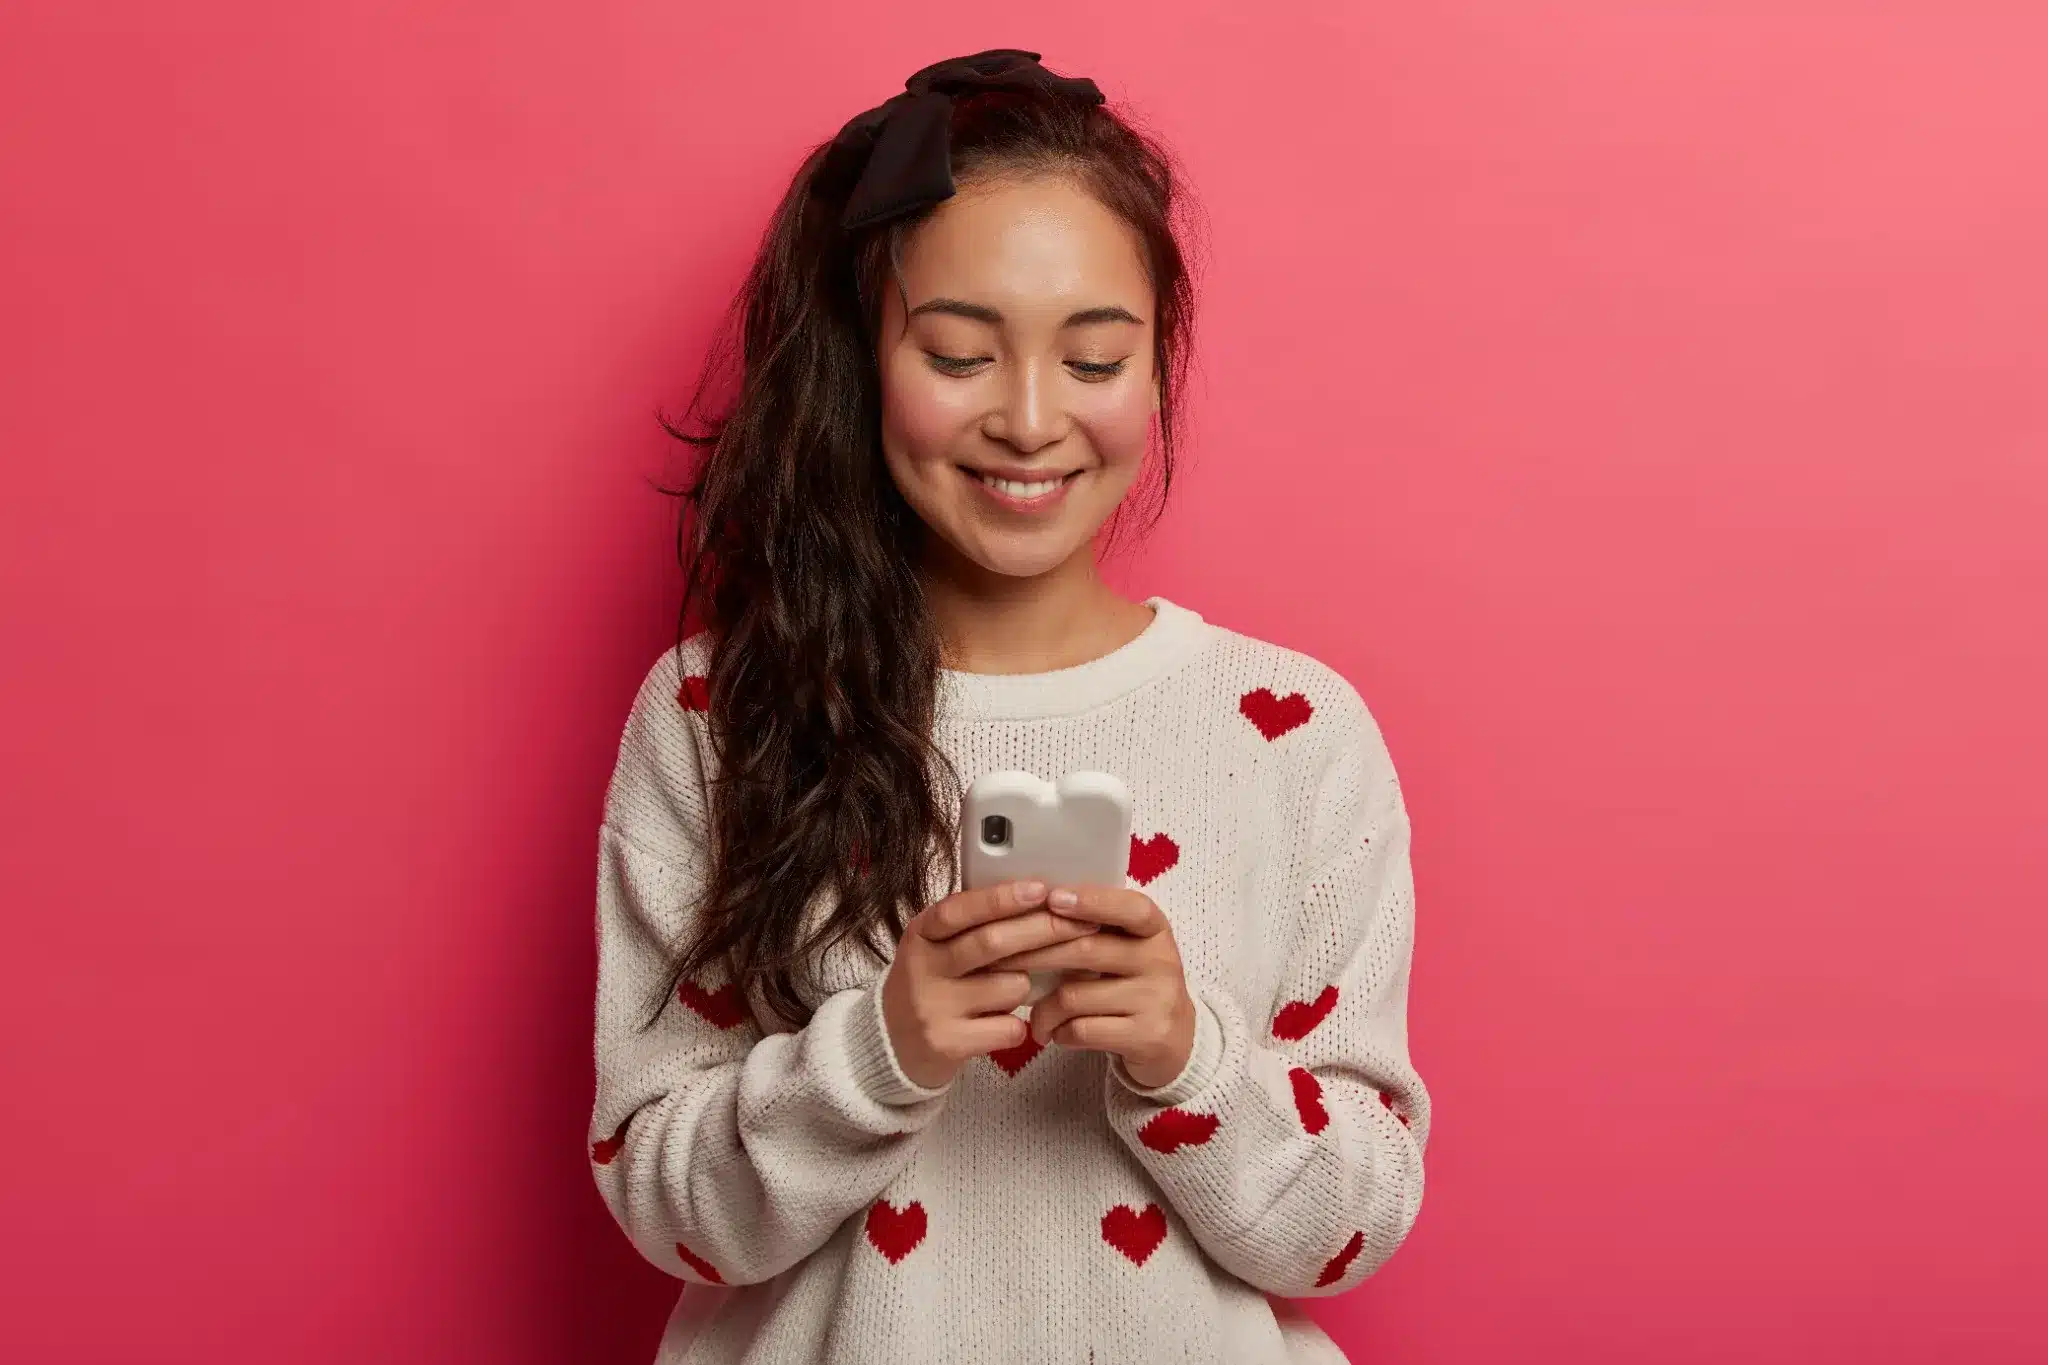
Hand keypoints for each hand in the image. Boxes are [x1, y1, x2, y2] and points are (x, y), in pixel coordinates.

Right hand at [882, 880, 1099, 1089]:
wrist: (893, 1046)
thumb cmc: (934, 986)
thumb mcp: (939, 948)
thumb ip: (975, 926)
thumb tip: (1041, 899)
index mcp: (922, 934)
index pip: (961, 909)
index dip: (1003, 898)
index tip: (1041, 889)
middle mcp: (922, 967)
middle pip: (991, 943)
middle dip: (1043, 930)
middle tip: (1082, 924)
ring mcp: (932, 1006)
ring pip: (1009, 986)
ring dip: (1027, 985)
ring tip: (1016, 989)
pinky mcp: (946, 1042)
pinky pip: (1009, 1027)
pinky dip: (1020, 1025)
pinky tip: (1009, 1024)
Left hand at [986, 886, 1195, 1090]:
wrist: (1174, 1041)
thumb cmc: (1132, 985)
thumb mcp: (1125, 950)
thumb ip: (1091, 930)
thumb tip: (1027, 909)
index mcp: (1154, 929)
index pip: (1129, 907)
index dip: (1091, 900)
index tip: (1052, 898)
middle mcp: (1162, 960)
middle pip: (1087, 949)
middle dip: (1035, 955)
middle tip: (998, 962)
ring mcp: (1158, 999)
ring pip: (1077, 995)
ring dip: (1043, 1009)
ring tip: (1033, 1017)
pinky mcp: (1148, 1036)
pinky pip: (1084, 1030)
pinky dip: (1059, 1033)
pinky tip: (1055, 1034)